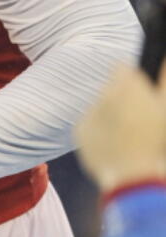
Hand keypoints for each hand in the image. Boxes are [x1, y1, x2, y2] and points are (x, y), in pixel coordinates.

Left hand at [75, 61, 165, 195]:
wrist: (134, 177)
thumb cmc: (156, 141)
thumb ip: (164, 79)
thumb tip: (163, 59)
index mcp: (127, 86)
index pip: (122, 68)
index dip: (133, 80)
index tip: (141, 92)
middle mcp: (103, 95)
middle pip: (111, 89)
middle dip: (122, 98)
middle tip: (137, 118)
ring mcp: (89, 113)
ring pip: (99, 107)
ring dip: (109, 115)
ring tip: (128, 135)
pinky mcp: (80, 131)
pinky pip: (89, 124)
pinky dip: (99, 131)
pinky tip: (115, 145)